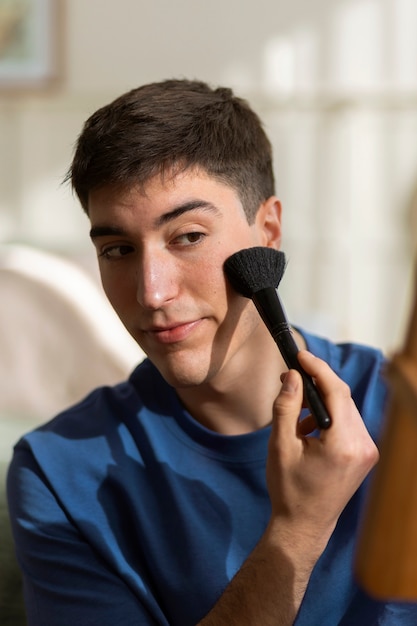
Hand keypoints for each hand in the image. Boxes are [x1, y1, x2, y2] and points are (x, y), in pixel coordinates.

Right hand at [266, 350, 378, 557]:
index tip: (300, 355)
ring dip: (322, 402)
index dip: (317, 369)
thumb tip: (292, 376)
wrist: (305, 525)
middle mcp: (363, 446)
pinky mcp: (366, 454)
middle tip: (292, 376)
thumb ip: (286, 407)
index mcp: (342, 444)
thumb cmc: (289, 489)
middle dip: (317, 383)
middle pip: (343, 397)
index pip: (336, 392)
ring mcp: (368, 451)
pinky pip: (349, 422)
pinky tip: (310, 430)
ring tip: (296, 415)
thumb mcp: (280, 445)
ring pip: (346, 408)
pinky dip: (330, 417)